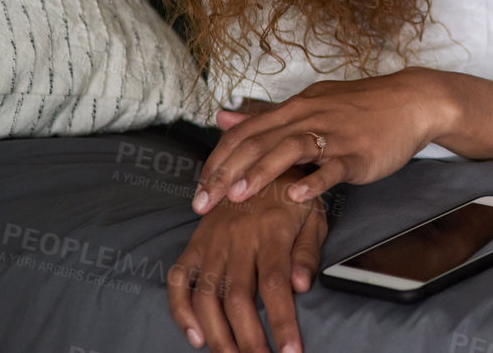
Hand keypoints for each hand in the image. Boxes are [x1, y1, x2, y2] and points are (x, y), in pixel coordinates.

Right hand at [168, 173, 325, 352]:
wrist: (260, 160)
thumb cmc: (293, 195)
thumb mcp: (313, 215)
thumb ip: (307, 252)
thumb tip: (302, 287)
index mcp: (271, 231)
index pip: (274, 285)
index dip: (282, 322)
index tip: (292, 352)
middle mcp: (237, 238)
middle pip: (238, 298)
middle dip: (249, 340)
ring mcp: (211, 242)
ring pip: (207, 296)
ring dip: (217, 335)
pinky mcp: (194, 244)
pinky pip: (179, 281)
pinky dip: (181, 312)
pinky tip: (196, 337)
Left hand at [194, 69, 461, 215]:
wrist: (412, 101)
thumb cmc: (361, 107)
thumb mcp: (310, 103)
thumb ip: (266, 115)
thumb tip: (223, 118)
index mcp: (294, 108)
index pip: (243, 133)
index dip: (216, 162)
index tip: (198, 191)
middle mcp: (308, 117)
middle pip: (257, 143)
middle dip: (225, 174)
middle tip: (202, 204)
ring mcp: (334, 135)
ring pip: (289, 150)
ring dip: (260, 173)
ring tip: (236, 197)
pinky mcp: (358, 153)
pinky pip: (333, 167)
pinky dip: (313, 181)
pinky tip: (295, 198)